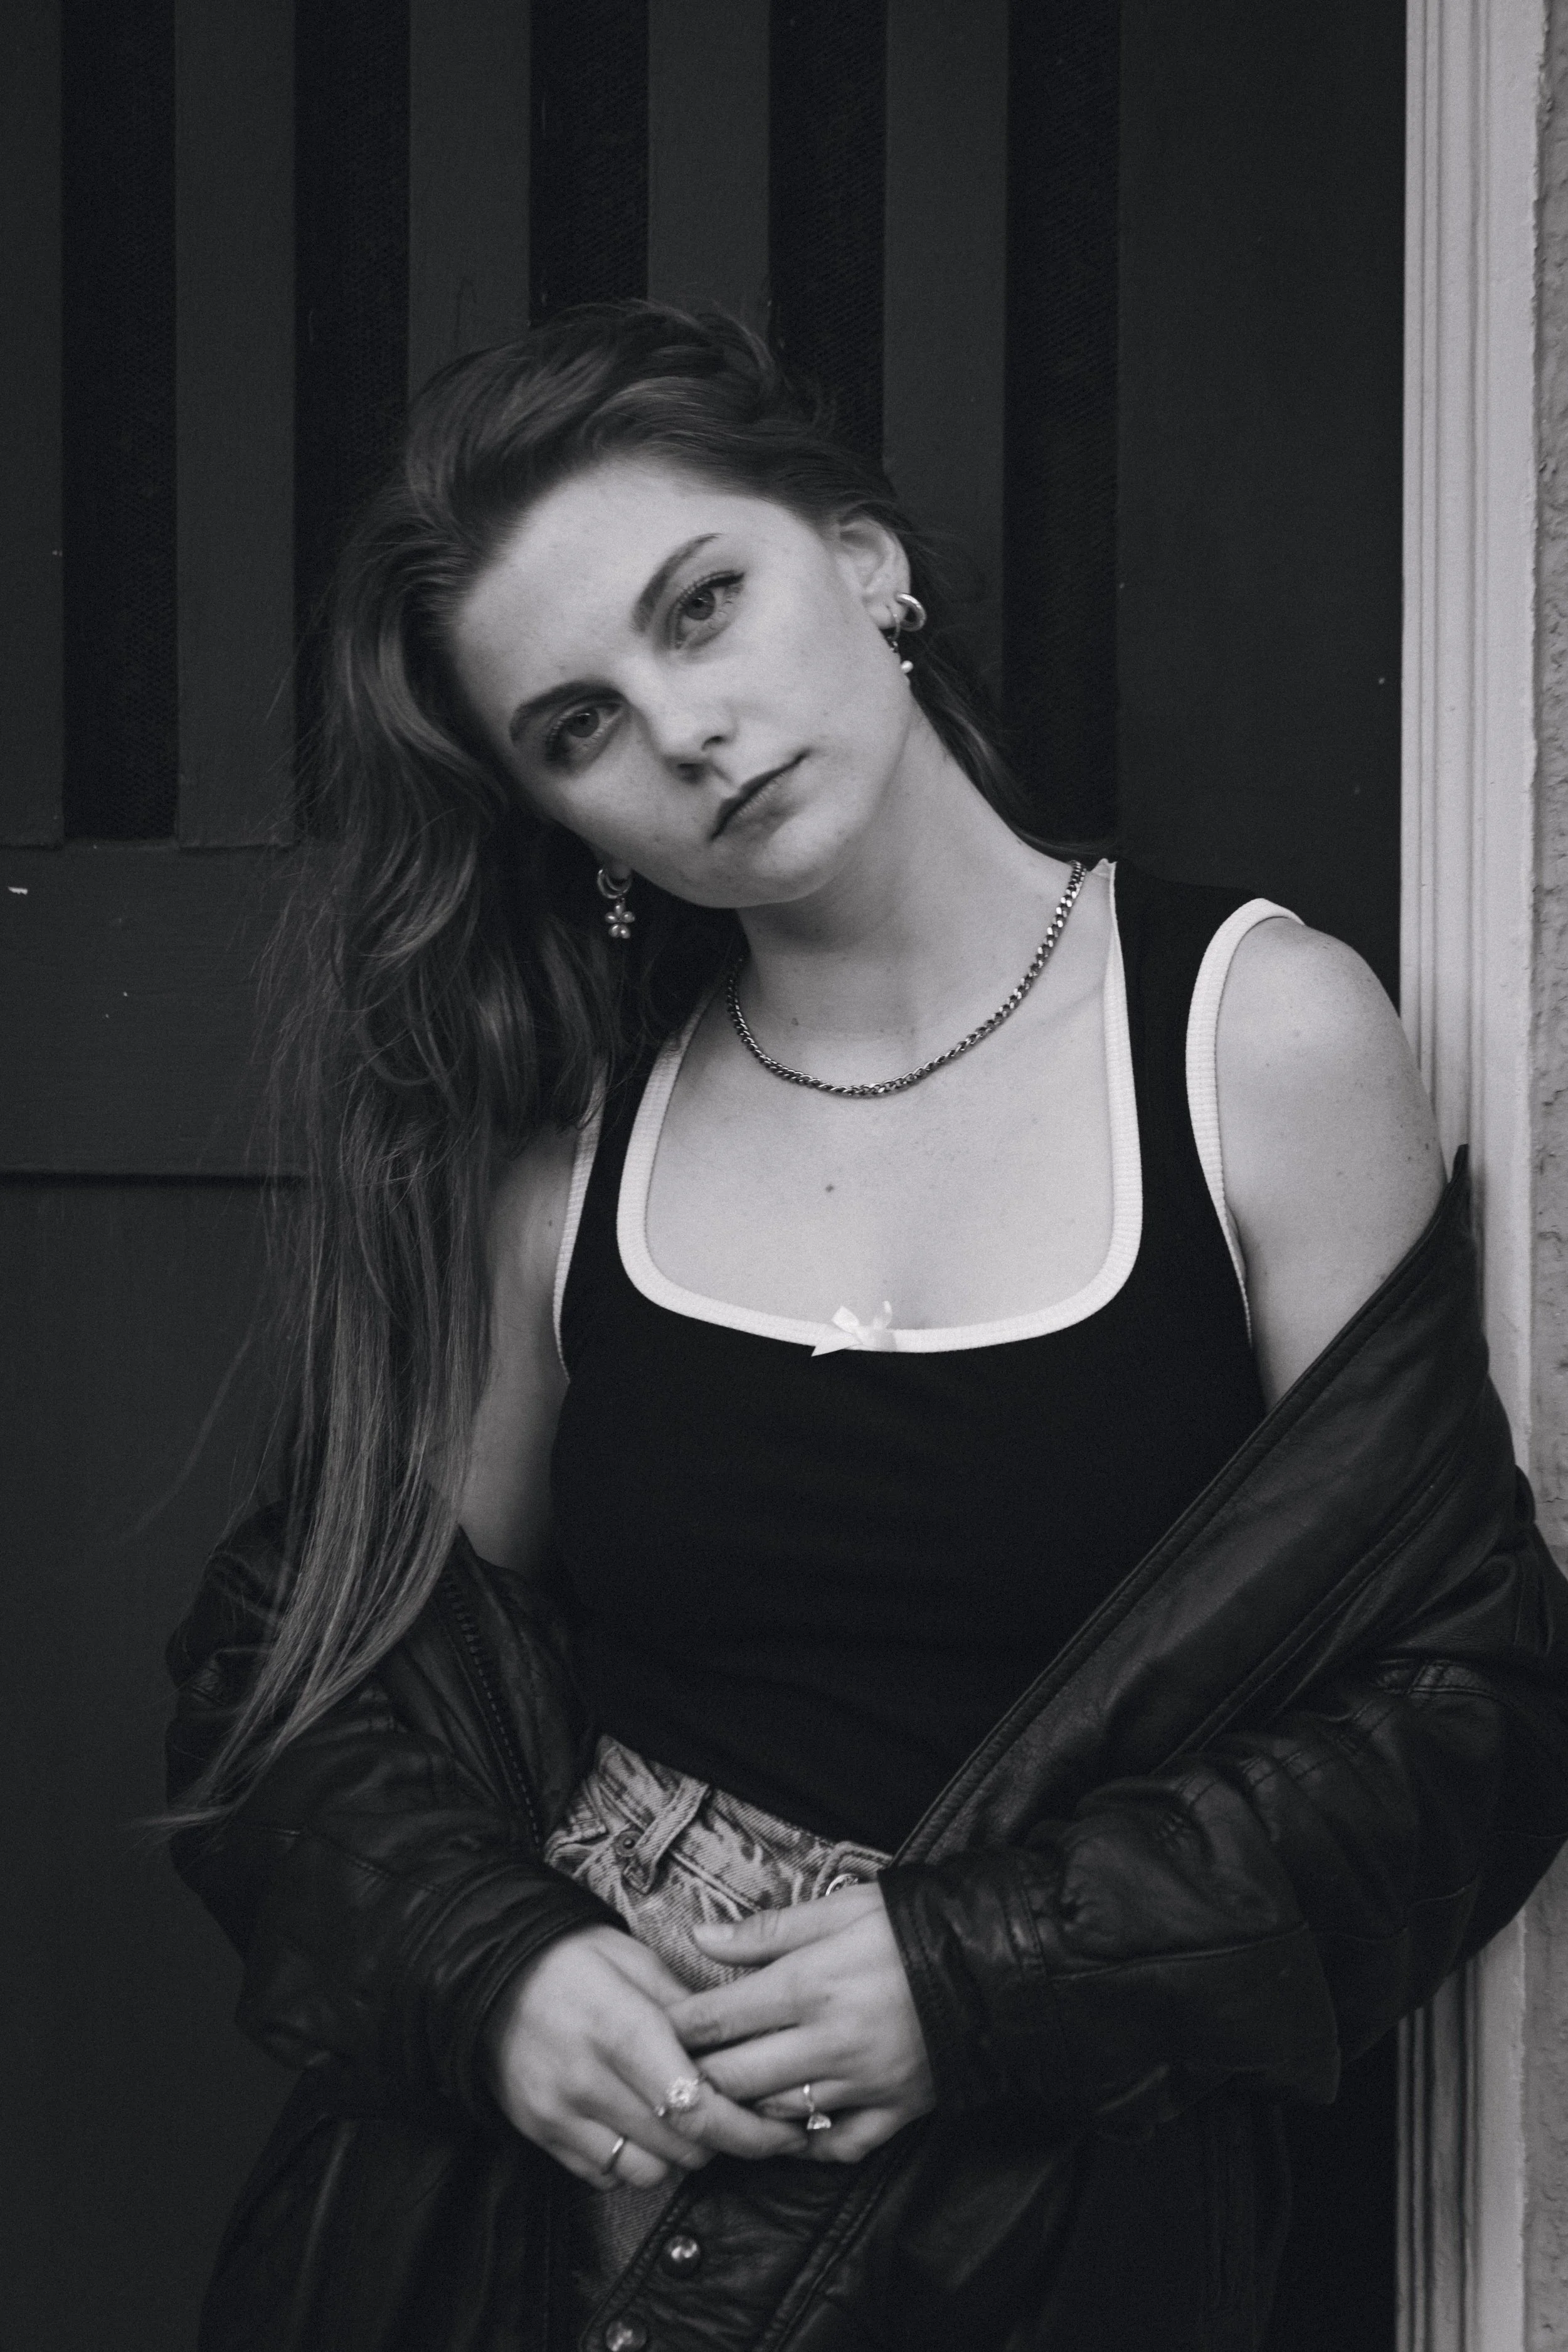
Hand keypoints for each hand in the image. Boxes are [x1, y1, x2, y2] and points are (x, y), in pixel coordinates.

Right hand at [485, 1924, 806, 2187]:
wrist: (486, 1972)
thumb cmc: (571, 1958)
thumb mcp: (634, 1959)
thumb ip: (689, 2005)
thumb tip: (740, 2040)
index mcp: (621, 2027)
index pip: (698, 2103)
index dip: (748, 2125)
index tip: (780, 2129)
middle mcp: (589, 2079)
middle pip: (682, 2144)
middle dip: (723, 2139)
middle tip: (741, 2120)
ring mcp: (560, 2114)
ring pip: (649, 2171)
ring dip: (679, 2154)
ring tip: (686, 2121)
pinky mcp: (541, 2135)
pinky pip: (607, 2176)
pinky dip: (635, 2161)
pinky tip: (640, 2125)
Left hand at [668, 1884, 934, 2162]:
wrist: (991, 1963)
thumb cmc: (907, 1926)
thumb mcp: (838, 1909)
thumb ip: (766, 1930)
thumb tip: (700, 1936)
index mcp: (809, 1985)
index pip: (717, 2018)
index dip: (675, 2027)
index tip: (651, 2030)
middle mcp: (828, 2042)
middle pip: (734, 2078)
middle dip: (696, 2077)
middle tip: (674, 2071)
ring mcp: (861, 2083)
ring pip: (776, 2116)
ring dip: (742, 2111)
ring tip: (720, 2098)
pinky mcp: (894, 2110)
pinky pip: (838, 2144)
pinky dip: (807, 2143)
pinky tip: (786, 2132)